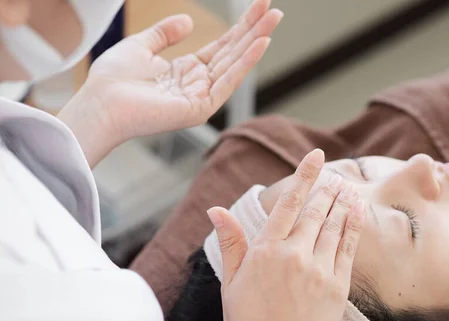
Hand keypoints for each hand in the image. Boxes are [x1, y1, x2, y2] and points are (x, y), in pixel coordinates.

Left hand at [59, 0, 281, 166]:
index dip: (239, 27)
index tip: (257, 7)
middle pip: (233, 53)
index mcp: (186, 71)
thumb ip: (165, 33)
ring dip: (256, 42)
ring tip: (274, 20)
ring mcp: (201, 98)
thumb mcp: (141, 45)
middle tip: (275, 11)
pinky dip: (244, 63)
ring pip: (234, 65)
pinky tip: (259, 44)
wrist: (99, 103)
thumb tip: (188, 20)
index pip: (221, 47)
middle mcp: (198, 85)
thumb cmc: (112, 81)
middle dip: (254, 31)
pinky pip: (227, 82)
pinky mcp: (200, 108)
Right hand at [207, 149, 365, 320]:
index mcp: (265, 251)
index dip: (304, 176)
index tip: (316, 157)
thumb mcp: (230, 284)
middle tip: (335, 174)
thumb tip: (216, 209)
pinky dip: (354, 226)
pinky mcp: (337, 288)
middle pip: (315, 211)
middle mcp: (294, 255)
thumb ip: (231, 243)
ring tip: (347, 186)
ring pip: (333, 225)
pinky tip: (357, 211)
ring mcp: (319, 271)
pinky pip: (348, 248)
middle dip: (326, 188)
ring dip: (341, 202)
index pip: (288, 203)